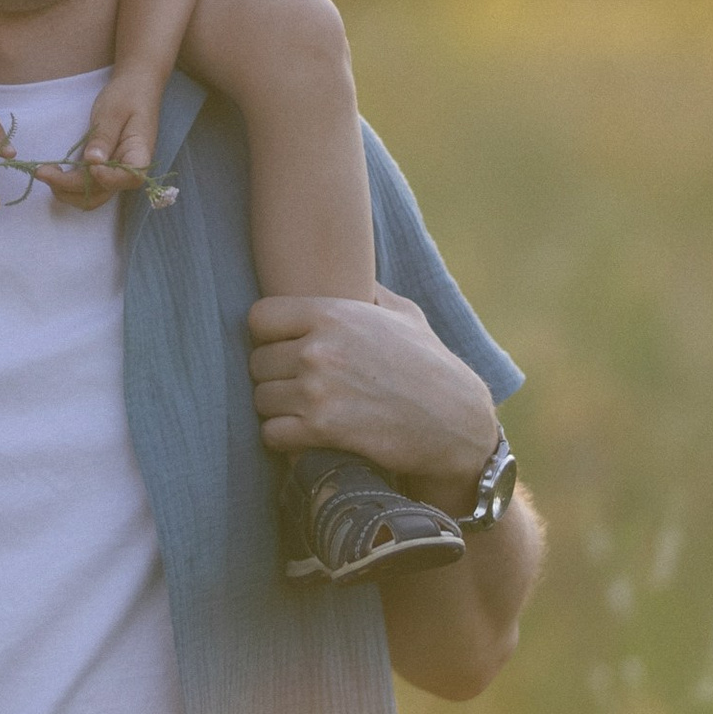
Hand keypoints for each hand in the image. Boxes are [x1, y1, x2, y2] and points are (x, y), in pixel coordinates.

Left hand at [36, 58, 168, 207]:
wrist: (134, 89)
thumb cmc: (127, 96)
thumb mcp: (113, 112)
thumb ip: (104, 137)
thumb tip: (93, 162)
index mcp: (140, 154)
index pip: (130, 177)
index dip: (108, 178)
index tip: (89, 166)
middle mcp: (128, 171)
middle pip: (103, 193)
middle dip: (71, 187)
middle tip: (43, 171)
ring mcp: (114, 174)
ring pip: (91, 196)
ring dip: (66, 191)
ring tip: (44, 172)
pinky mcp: (102, 171)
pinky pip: (86, 187)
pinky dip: (67, 186)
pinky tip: (53, 172)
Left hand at [247, 287, 498, 495]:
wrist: (455, 422)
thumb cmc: (431, 365)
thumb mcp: (405, 314)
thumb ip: (368, 291)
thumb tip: (350, 275)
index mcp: (332, 314)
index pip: (259, 318)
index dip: (268, 335)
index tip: (285, 348)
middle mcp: (319, 349)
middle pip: (257, 363)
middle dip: (273, 376)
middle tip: (297, 386)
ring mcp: (317, 390)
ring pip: (261, 400)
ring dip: (277, 409)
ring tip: (302, 411)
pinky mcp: (322, 430)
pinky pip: (271, 433)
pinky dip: (282, 438)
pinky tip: (304, 435)